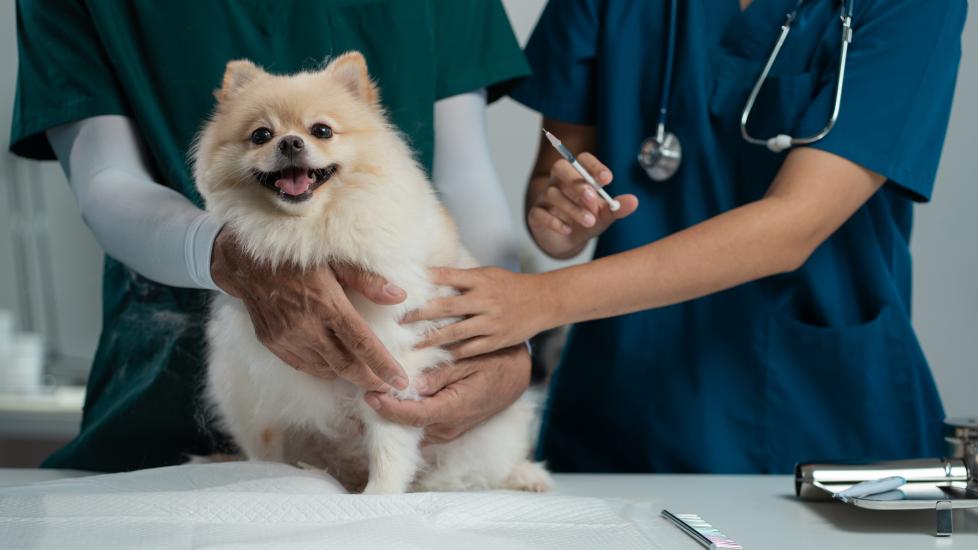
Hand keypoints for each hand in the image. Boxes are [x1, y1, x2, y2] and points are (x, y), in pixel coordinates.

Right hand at [211, 228, 408, 391]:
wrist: (244, 258)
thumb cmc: (295, 254)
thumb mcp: (335, 258)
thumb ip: (367, 280)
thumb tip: (399, 296)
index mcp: (326, 304)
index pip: (362, 343)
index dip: (383, 365)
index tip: (401, 381)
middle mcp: (306, 326)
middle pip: (345, 364)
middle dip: (369, 379)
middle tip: (387, 385)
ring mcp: (286, 337)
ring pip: (325, 369)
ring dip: (346, 376)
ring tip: (365, 377)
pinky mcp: (272, 342)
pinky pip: (303, 365)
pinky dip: (323, 370)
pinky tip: (334, 368)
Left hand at [364, 344, 530, 443]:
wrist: (517, 374)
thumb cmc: (495, 362)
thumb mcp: (468, 360)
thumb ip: (440, 373)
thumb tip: (411, 383)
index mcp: (454, 410)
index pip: (414, 416)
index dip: (389, 408)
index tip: (370, 395)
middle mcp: (448, 427)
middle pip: (406, 427)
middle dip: (382, 412)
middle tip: (361, 391)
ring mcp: (447, 431)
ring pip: (410, 430)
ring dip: (390, 415)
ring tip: (370, 393)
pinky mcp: (445, 428)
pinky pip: (418, 427)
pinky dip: (402, 415)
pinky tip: (388, 398)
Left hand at [404, 266, 553, 359]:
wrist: (544, 300)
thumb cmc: (510, 285)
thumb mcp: (488, 274)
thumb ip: (463, 278)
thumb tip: (430, 276)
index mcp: (481, 280)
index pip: (448, 276)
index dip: (426, 281)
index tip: (405, 287)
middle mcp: (484, 300)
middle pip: (446, 307)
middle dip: (420, 314)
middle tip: (399, 320)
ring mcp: (491, 321)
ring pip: (456, 332)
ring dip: (432, 339)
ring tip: (413, 345)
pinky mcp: (498, 339)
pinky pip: (472, 348)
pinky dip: (454, 352)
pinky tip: (439, 356)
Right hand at [528, 152, 637, 258]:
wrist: (567, 242)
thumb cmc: (586, 221)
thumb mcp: (605, 215)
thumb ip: (617, 208)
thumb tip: (633, 201)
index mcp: (578, 175)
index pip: (583, 160)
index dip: (594, 166)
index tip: (607, 179)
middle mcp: (559, 182)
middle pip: (560, 168)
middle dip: (576, 182)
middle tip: (592, 198)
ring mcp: (545, 197)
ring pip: (553, 194)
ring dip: (573, 208)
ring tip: (590, 222)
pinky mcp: (536, 215)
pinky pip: (540, 213)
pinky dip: (554, 222)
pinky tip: (568, 230)